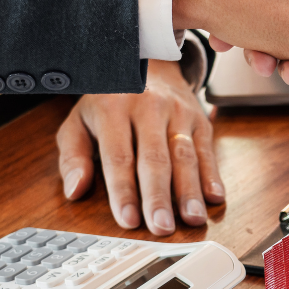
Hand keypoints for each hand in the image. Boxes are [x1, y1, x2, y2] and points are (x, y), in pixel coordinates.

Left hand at [56, 59, 223, 235]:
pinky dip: (213, 175)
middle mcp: (148, 108)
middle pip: (155, 159)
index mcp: (113, 109)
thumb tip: (75, 190)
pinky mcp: (199, 119)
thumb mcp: (78, 120)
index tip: (128, 221)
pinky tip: (214, 198)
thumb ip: (73, 156)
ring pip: (185, 156)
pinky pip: (207, 149)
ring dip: (189, 191)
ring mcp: (178, 113)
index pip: (119, 157)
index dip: (124, 191)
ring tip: (192, 219)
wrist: (146, 61)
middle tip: (162, 228)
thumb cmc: (108, 100)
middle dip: (159, 197)